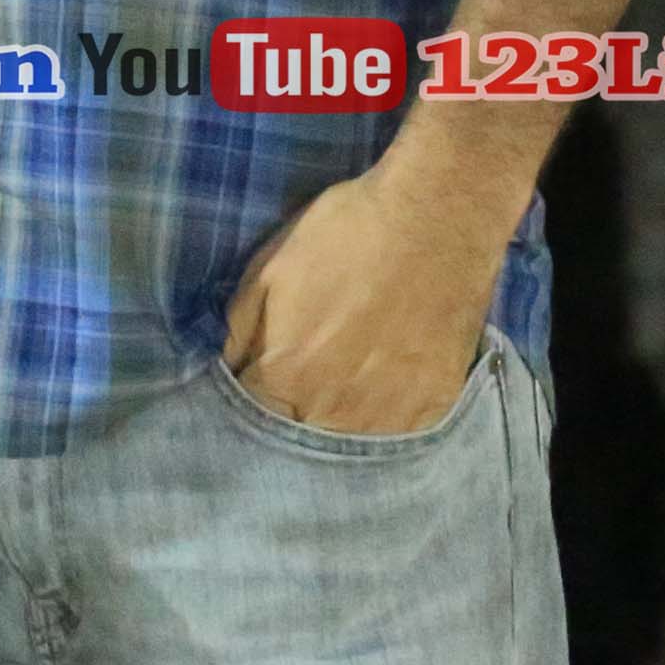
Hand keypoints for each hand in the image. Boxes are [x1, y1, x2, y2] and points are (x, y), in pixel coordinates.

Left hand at [222, 149, 507, 436]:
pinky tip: (382, 391)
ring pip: (350, 445)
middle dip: (290, 418)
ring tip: (340, 390)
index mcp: (285, 377)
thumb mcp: (267, 273)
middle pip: (299, 437)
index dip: (250, 403)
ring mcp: (391, 414)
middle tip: (300, 385)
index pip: (251, 420)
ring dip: (337, 426)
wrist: (434, 218)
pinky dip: (385, 421)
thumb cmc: (343, 236)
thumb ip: (240, 332)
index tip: (257, 385)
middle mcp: (335, 410)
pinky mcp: (436, 405)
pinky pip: (400, 436)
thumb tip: (227, 368)